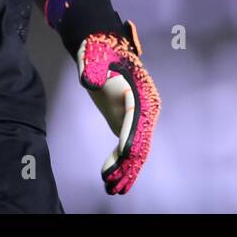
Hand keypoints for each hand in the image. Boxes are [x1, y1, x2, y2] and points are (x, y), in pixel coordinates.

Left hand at [76, 28, 159, 194]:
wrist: (102, 47)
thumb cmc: (99, 50)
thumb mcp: (95, 55)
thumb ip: (94, 68)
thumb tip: (91, 81)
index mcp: (141, 92)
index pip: (138, 120)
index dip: (131, 139)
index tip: (123, 157)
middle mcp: (146, 107)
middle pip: (141, 140)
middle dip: (128, 164)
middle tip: (111, 183)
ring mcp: (139, 116)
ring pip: (138, 149)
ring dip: (126, 170)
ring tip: (112, 190)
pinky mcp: (129, 122)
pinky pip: (129, 146)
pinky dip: (121, 163)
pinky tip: (110, 178)